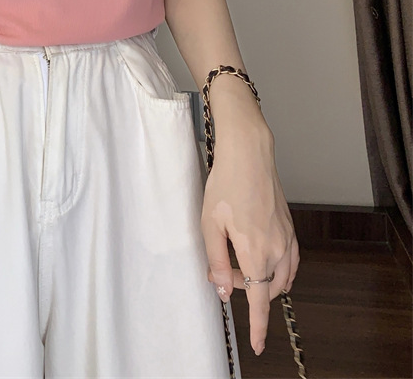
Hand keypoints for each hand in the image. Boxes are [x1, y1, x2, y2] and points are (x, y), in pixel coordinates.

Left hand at [200, 110, 298, 356]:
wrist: (249, 155)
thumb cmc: (224, 185)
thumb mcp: (209, 224)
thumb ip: (217, 261)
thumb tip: (224, 292)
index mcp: (256, 252)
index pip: (260, 300)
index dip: (257, 325)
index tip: (256, 345)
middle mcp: (278, 249)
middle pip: (268, 288)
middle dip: (247, 288)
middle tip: (221, 268)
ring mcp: (288, 238)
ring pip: (282, 276)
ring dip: (263, 279)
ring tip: (237, 261)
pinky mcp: (291, 227)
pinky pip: (290, 261)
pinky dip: (278, 268)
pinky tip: (261, 258)